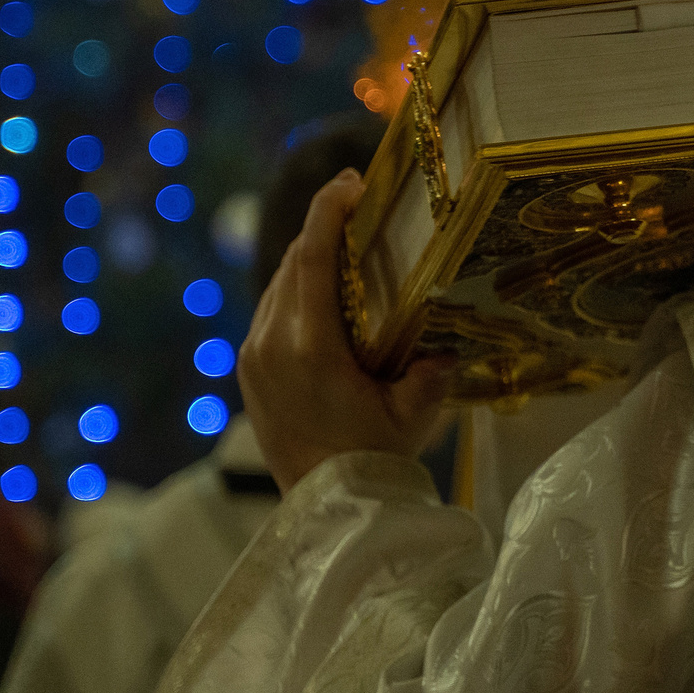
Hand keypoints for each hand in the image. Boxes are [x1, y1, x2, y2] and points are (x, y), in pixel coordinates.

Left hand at [239, 170, 452, 491]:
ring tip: (346, 240)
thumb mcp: (415, 412)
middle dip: (323, 226)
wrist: (327, 510)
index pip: (310, 259)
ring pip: (278, 285)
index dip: (328, 212)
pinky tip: (325, 289)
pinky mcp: (248, 369)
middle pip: (292, 264)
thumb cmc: (375, 460)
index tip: (351, 182)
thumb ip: (430, 369)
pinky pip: (271, 310)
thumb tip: (445, 339)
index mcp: (308, 347)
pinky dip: (297, 288)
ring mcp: (253, 356)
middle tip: (359, 200)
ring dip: (309, 257)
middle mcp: (270, 344)